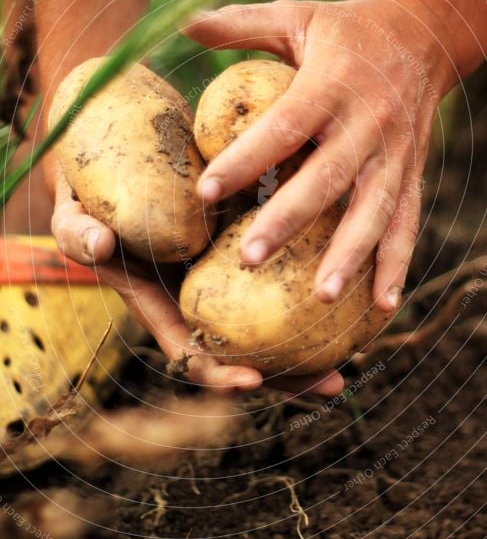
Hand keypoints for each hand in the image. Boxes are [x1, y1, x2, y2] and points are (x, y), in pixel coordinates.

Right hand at [51, 170, 342, 396]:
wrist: (108, 153)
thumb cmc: (86, 191)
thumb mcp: (72, 213)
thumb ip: (78, 232)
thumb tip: (101, 245)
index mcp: (160, 303)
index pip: (191, 352)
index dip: (220, 374)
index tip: (254, 384)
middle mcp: (199, 294)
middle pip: (246, 349)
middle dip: (288, 375)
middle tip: (334, 384)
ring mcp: (224, 270)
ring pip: (272, 315)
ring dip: (314, 336)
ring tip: (363, 345)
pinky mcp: (245, 237)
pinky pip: (281, 267)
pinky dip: (313, 277)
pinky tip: (352, 277)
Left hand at [185, 0, 455, 309]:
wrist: (423, 33)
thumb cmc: (344, 31)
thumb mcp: (296, 17)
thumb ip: (241, 24)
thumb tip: (182, 21)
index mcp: (330, 83)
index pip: (284, 126)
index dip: (246, 159)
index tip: (205, 191)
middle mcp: (366, 122)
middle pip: (326, 178)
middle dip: (289, 221)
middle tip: (249, 259)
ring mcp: (394, 153)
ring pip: (373, 210)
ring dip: (350, 255)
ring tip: (323, 297)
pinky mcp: (412, 173)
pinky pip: (407, 222)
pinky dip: (397, 264)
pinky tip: (384, 306)